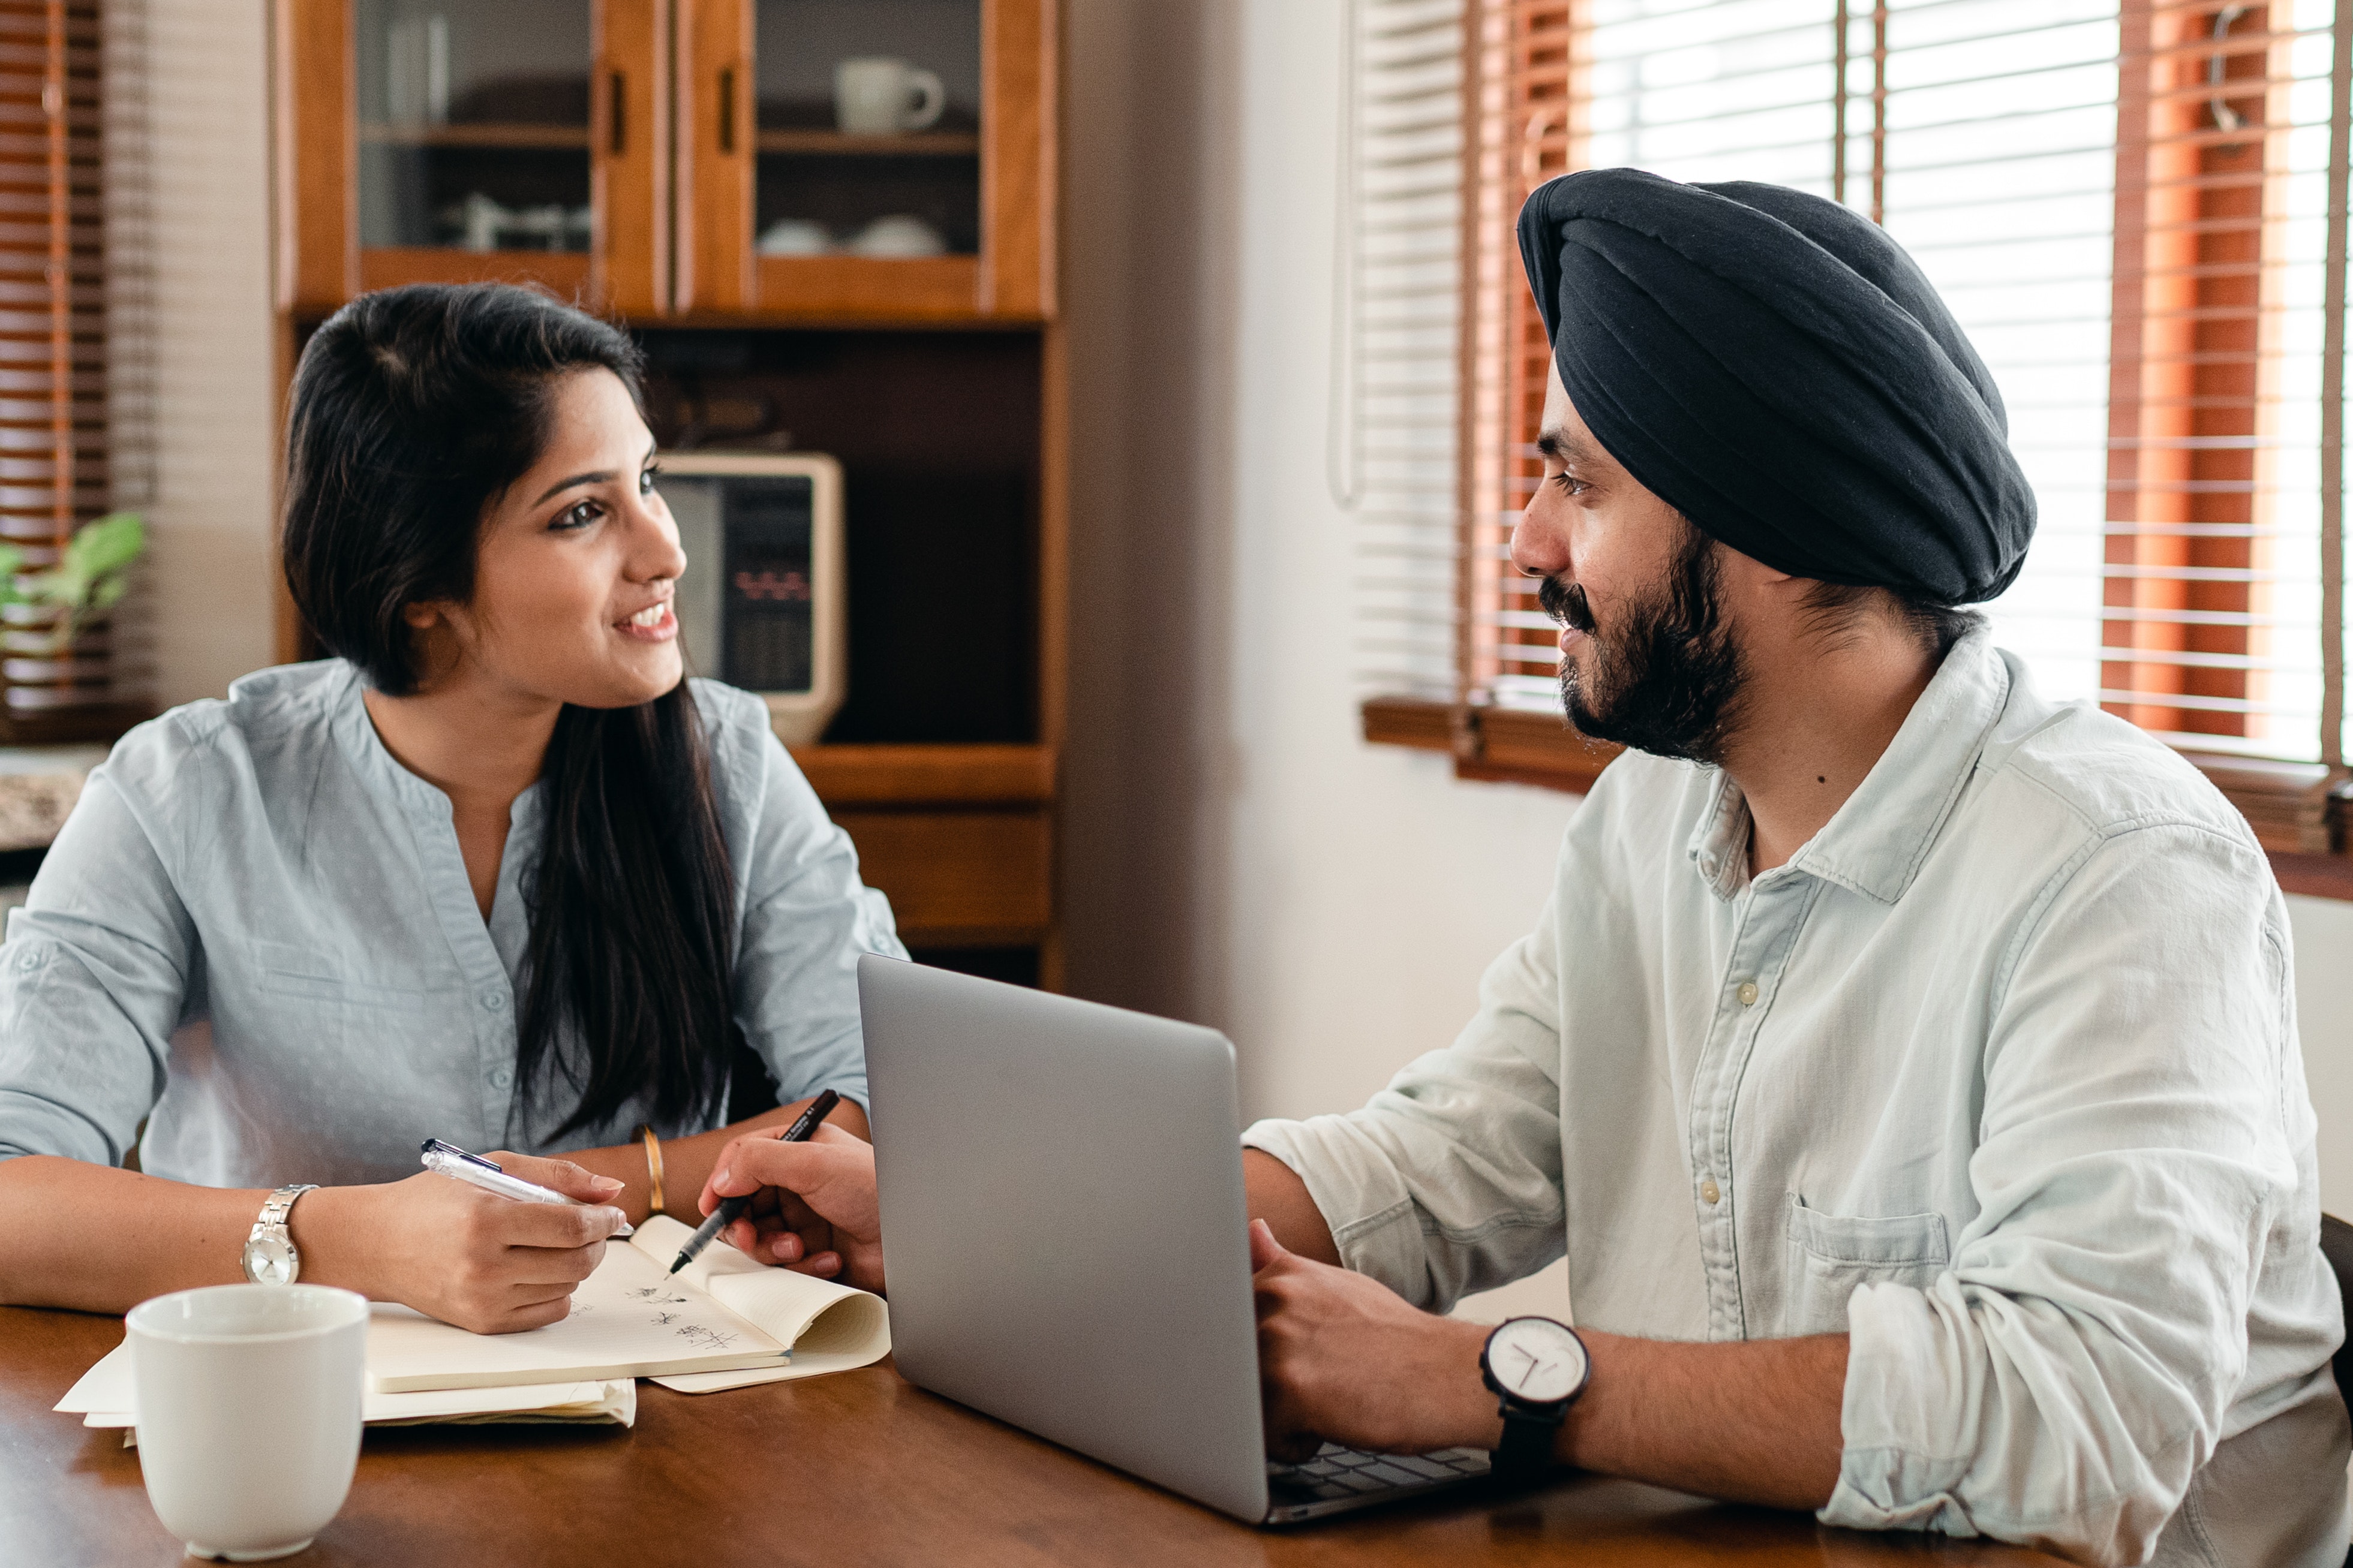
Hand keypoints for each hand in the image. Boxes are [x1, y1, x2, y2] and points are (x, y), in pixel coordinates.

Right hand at [315, 1153, 628, 1334]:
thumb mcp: (493, 1169)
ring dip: (578, 1264)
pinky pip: (548, 1312)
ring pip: (567, 1287)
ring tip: (558, 1243)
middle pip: (575, 1262)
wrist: (377, 1243)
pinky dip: (558, 1290)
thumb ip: (558, 1175)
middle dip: (598, 1242)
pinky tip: (540, 1268)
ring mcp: (481, 1300)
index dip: (603, 1220)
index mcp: (485, 1220)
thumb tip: (612, 1189)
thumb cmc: (434, 1201)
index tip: (613, 1213)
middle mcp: (483, 1266)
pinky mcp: (481, 1322)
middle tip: (594, 1227)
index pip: (571, 1227)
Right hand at [698, 1123, 884, 1292]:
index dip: (723, 1184)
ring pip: (761, 1239)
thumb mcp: (813, 1163)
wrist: (916, 1237)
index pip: (744, 1160)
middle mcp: (799, 1183)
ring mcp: (806, 1218)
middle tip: (750, 1238)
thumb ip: (760, 1162)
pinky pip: (787, 1264)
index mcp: (798, 1150)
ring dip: (774, 1249)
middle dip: (744, 1226)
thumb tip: (722, 1180)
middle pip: (745, 1205)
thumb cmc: (875, 1188)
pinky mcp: (816, 1251)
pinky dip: (804, 1265)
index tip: (712, 1208)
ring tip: (799, 1250)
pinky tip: (830, 1259)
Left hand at [1250, 1220, 1500, 1460]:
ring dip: (1281, 1414)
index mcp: (1280, 1276)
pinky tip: (1331, 1425)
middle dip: (1269, 1385)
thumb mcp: (1339, 1286)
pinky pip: (1266, 1437)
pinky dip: (1296, 1444)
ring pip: (1246, 1402)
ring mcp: (1277, 1343)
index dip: (1254, 1352)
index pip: (1229, 1322)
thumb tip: (1251, 1230)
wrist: (1445, 1373)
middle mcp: (1272, 1300)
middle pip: (1234, 1367)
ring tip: (1329, 1400)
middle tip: (1322, 1379)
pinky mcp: (1288, 1390)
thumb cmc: (1395, 1337)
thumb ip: (1283, 1265)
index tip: (1292, 1358)